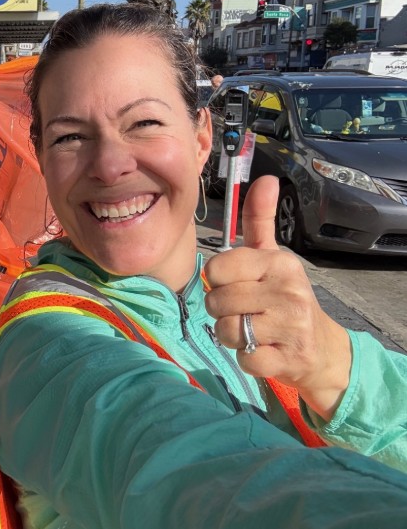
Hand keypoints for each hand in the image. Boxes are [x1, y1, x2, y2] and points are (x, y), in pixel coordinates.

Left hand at [203, 175, 351, 419]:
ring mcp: (291, 327)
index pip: (217, 268)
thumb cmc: (283, 297)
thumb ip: (260, 219)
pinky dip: (246, 358)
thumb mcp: (271, 257)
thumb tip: (266, 178)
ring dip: (231, 335)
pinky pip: (244, 358)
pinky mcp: (289, 359)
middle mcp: (288, 291)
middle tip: (243, 311)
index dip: (218, 281)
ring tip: (251, 330)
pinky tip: (263, 350)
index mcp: (279, 262)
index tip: (235, 284)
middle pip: (217, 301)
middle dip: (221, 311)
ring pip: (227, 330)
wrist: (321, 349)